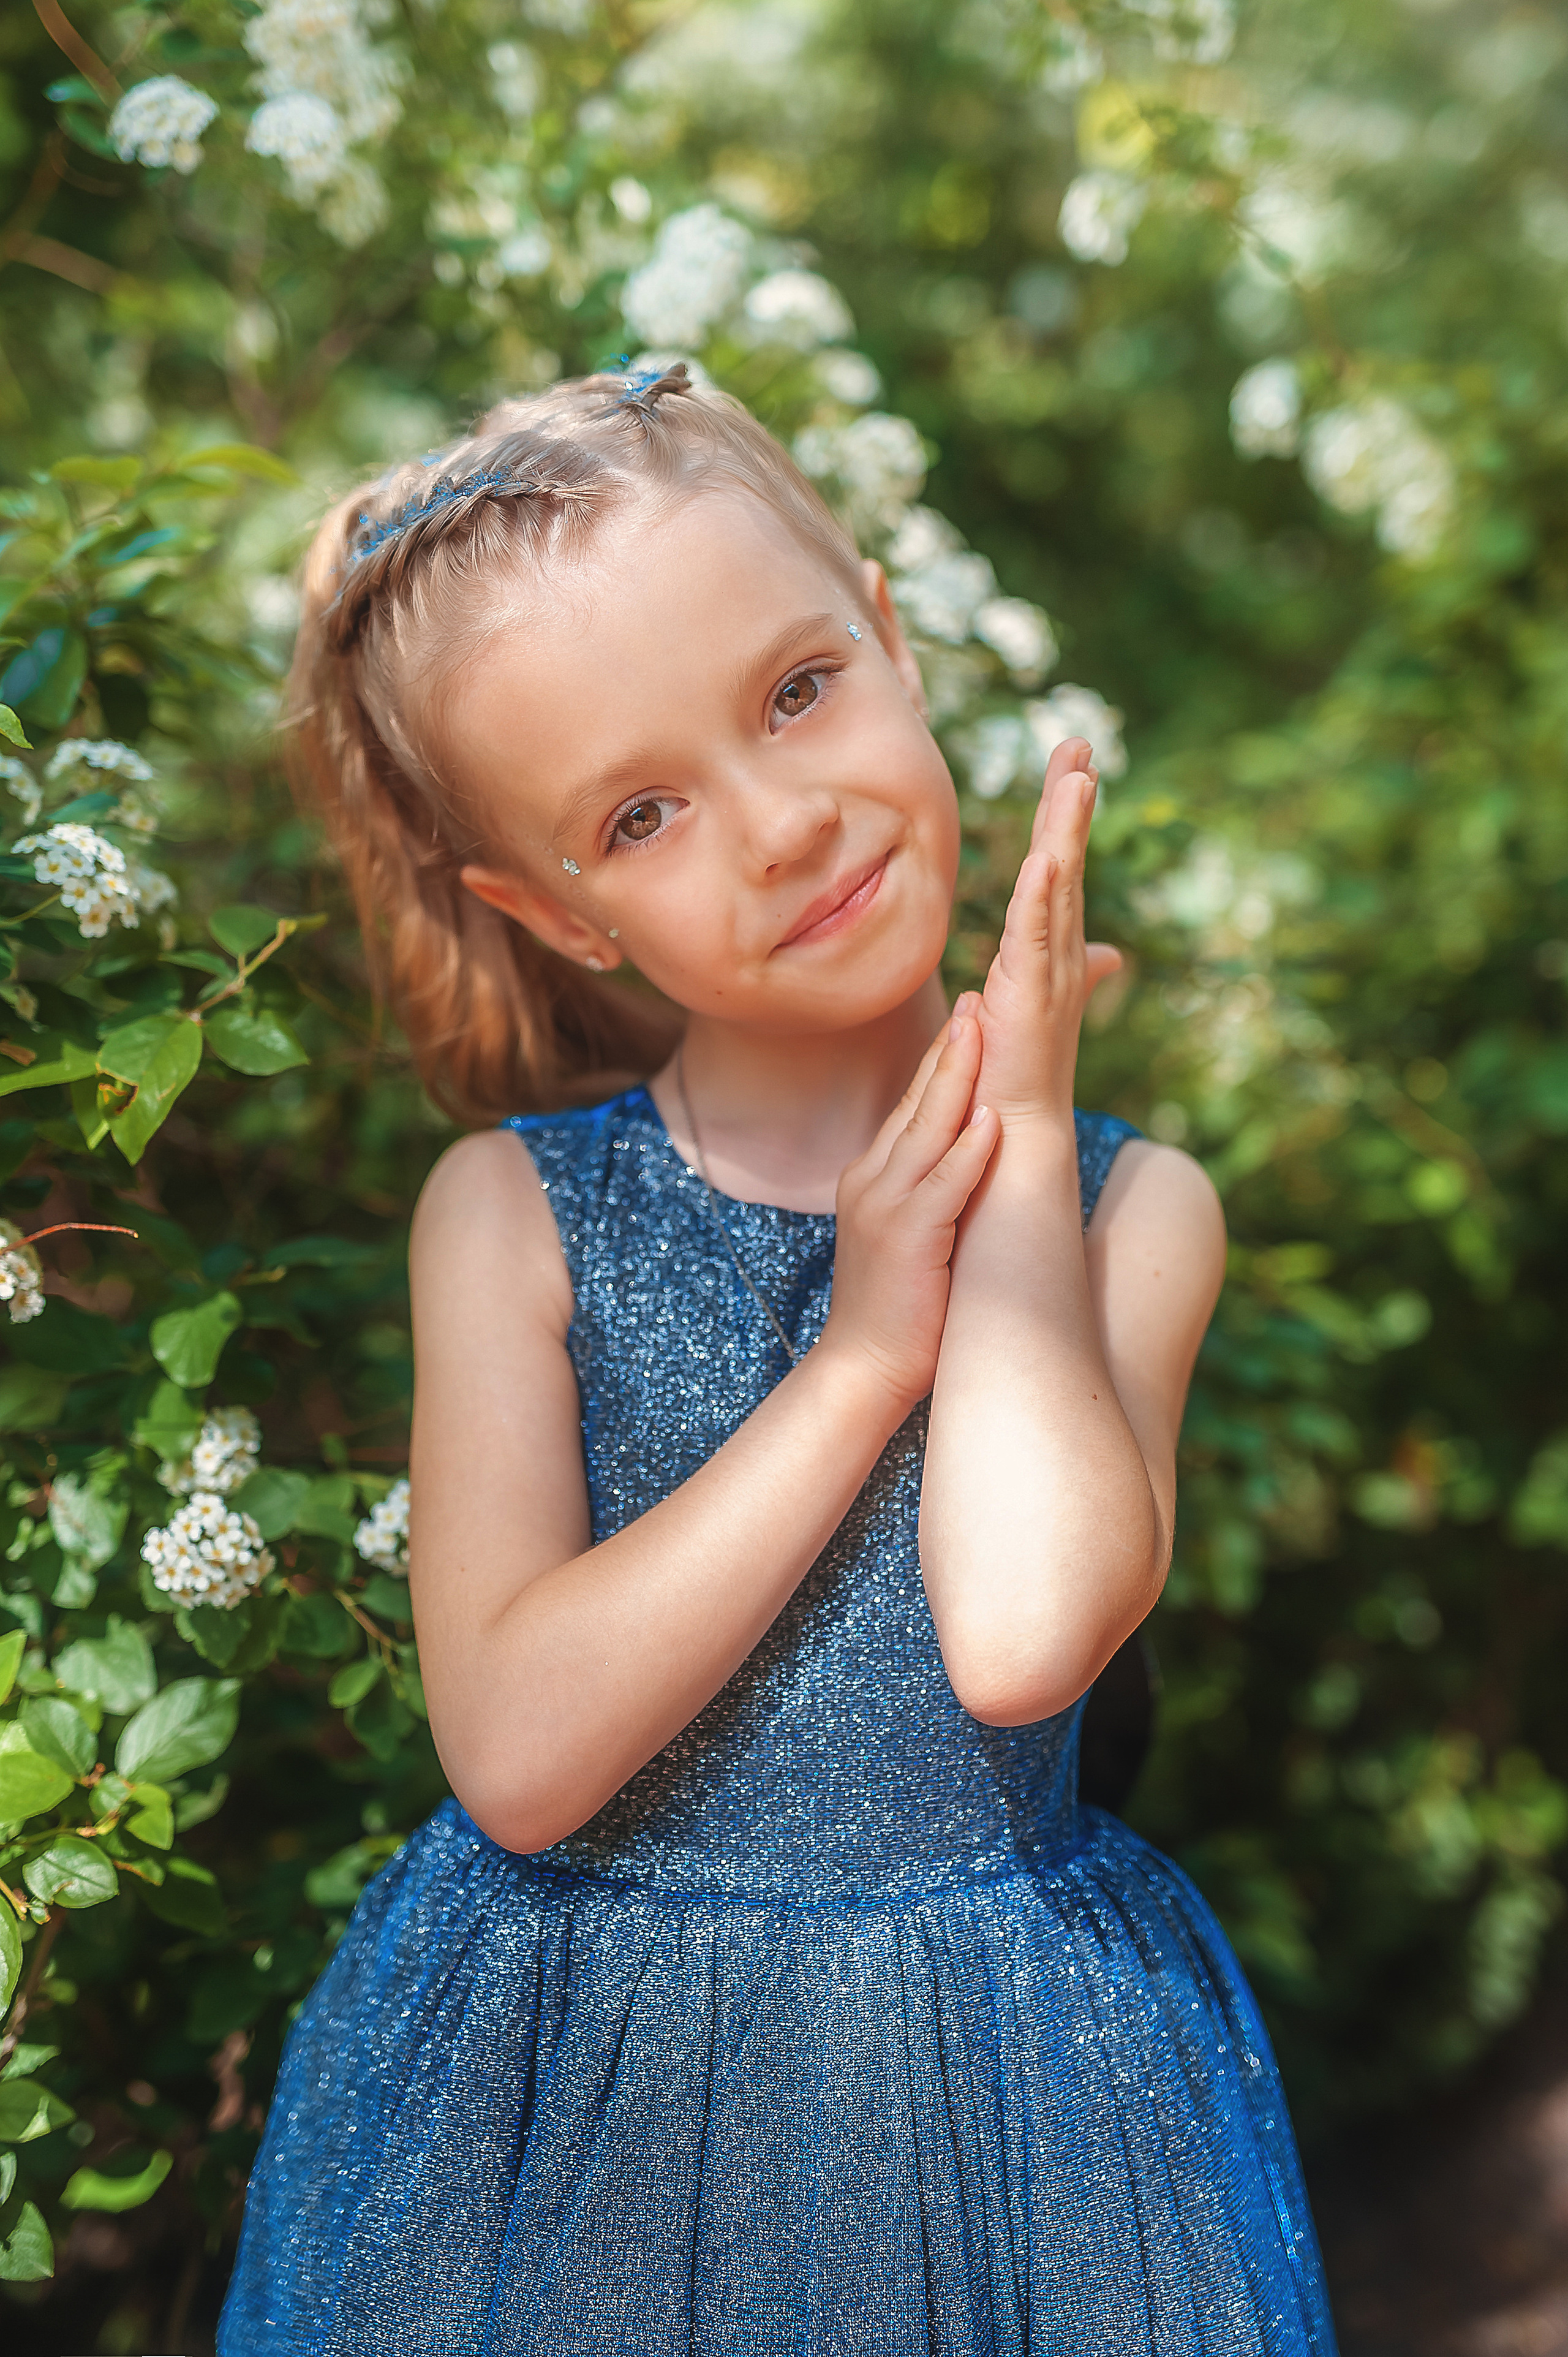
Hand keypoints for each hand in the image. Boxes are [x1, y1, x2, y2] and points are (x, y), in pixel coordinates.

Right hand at [819, 1007, 998, 1411]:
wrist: (862, 1370)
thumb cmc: (902, 1308)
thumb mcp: (916, 1232)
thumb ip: (935, 1189)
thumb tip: (972, 1156)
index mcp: (874, 1176)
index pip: (914, 1104)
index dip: (944, 1056)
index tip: (973, 1010)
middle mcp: (872, 1180)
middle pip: (918, 1100)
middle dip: (952, 1045)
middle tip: (981, 994)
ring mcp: (884, 1206)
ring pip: (926, 1129)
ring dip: (957, 1076)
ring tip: (984, 1027)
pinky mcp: (905, 1239)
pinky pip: (941, 1186)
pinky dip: (966, 1151)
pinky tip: (990, 1119)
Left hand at [972, 736, 1122, 1127]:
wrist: (1014, 1127)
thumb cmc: (1015, 1069)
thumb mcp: (1037, 1003)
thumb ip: (1068, 972)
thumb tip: (1107, 957)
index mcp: (1051, 946)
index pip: (1057, 867)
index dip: (1064, 815)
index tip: (1071, 763)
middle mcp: (1058, 951)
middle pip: (1064, 860)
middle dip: (1070, 801)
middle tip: (1076, 743)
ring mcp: (1048, 970)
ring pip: (1057, 886)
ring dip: (1065, 830)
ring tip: (1075, 776)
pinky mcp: (1029, 995)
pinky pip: (1033, 936)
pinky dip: (1039, 898)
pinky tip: (1045, 859)